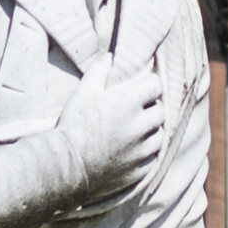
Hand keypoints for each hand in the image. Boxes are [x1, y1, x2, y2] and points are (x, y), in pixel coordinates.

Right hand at [56, 66, 168, 193]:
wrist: (66, 165)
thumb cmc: (74, 124)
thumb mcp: (83, 92)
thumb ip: (99, 72)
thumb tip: (109, 57)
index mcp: (129, 103)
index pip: (156, 85)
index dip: (150, 84)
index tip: (143, 87)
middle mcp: (140, 126)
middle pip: (161, 112)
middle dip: (153, 108)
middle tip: (140, 110)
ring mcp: (141, 151)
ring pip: (160, 137)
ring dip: (152, 132)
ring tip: (139, 131)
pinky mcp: (138, 170)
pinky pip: (152, 159)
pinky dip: (146, 154)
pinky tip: (134, 151)